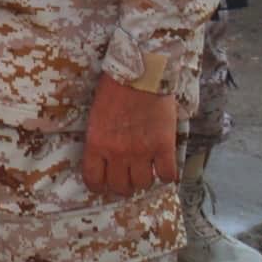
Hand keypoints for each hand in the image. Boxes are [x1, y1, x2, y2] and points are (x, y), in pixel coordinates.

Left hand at [83, 75, 178, 197]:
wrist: (140, 74)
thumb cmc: (114, 90)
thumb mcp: (96, 116)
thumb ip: (99, 139)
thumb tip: (102, 158)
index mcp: (97, 143)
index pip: (94, 179)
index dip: (99, 187)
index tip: (103, 185)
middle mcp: (118, 152)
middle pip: (120, 187)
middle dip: (123, 186)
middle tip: (127, 179)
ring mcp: (142, 151)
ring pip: (143, 184)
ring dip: (144, 180)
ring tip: (145, 171)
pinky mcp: (164, 146)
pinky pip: (167, 174)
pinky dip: (166, 175)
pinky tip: (164, 167)